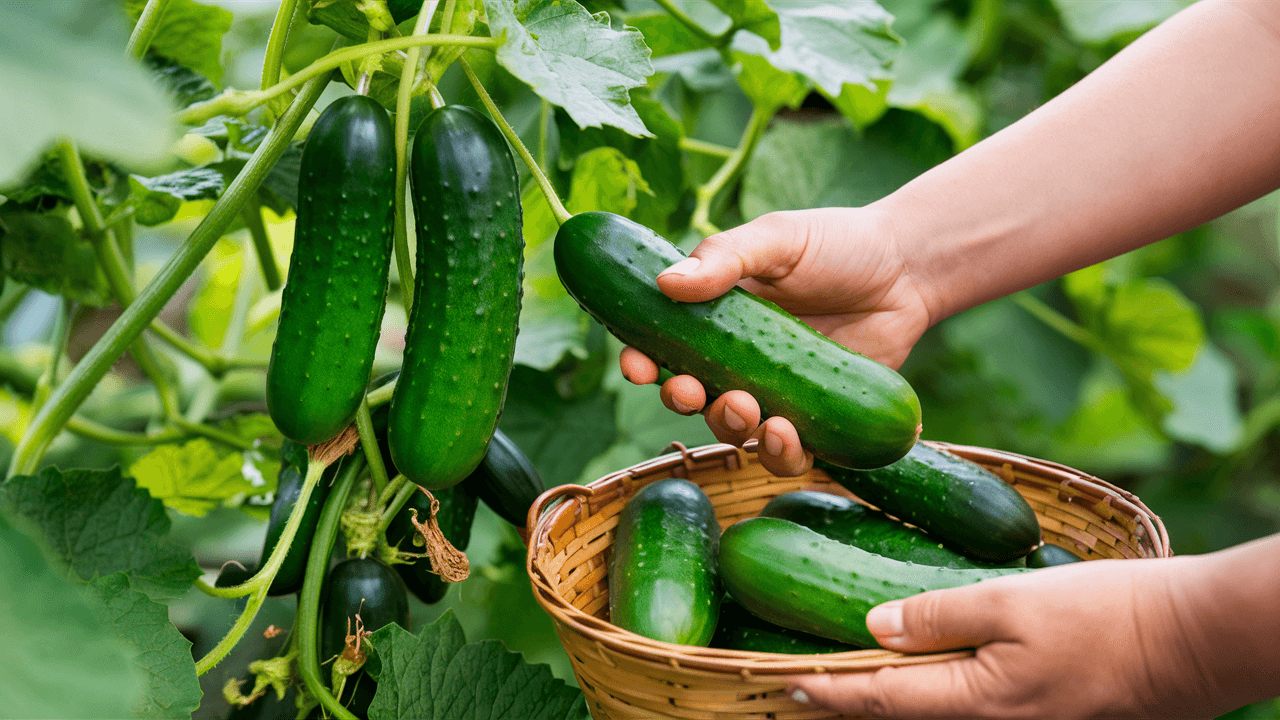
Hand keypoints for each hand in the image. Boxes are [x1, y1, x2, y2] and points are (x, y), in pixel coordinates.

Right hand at [619, 207, 933, 475]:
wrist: (908, 270)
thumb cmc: (837, 244)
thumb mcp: (777, 239)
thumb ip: (725, 258)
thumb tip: (666, 283)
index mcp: (714, 315)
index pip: (661, 345)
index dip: (640, 360)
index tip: (635, 366)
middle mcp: (736, 360)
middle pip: (690, 394)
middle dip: (681, 399)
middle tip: (691, 389)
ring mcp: (774, 393)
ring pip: (733, 429)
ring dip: (730, 428)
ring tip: (755, 413)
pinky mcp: (814, 419)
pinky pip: (787, 453)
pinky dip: (781, 454)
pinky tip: (789, 435)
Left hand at [783, 557, 1225, 718]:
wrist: (1195, 643)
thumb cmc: (1106, 616)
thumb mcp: (1012, 602)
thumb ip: (939, 614)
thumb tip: (873, 625)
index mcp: (977, 702)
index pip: (879, 701)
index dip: (825, 691)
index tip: (781, 683)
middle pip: (902, 716)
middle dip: (849, 702)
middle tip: (800, 684)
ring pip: (934, 713)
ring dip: (887, 697)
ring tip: (846, 677)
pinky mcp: (1044, 713)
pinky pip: (969, 707)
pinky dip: (931, 691)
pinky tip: (920, 669)